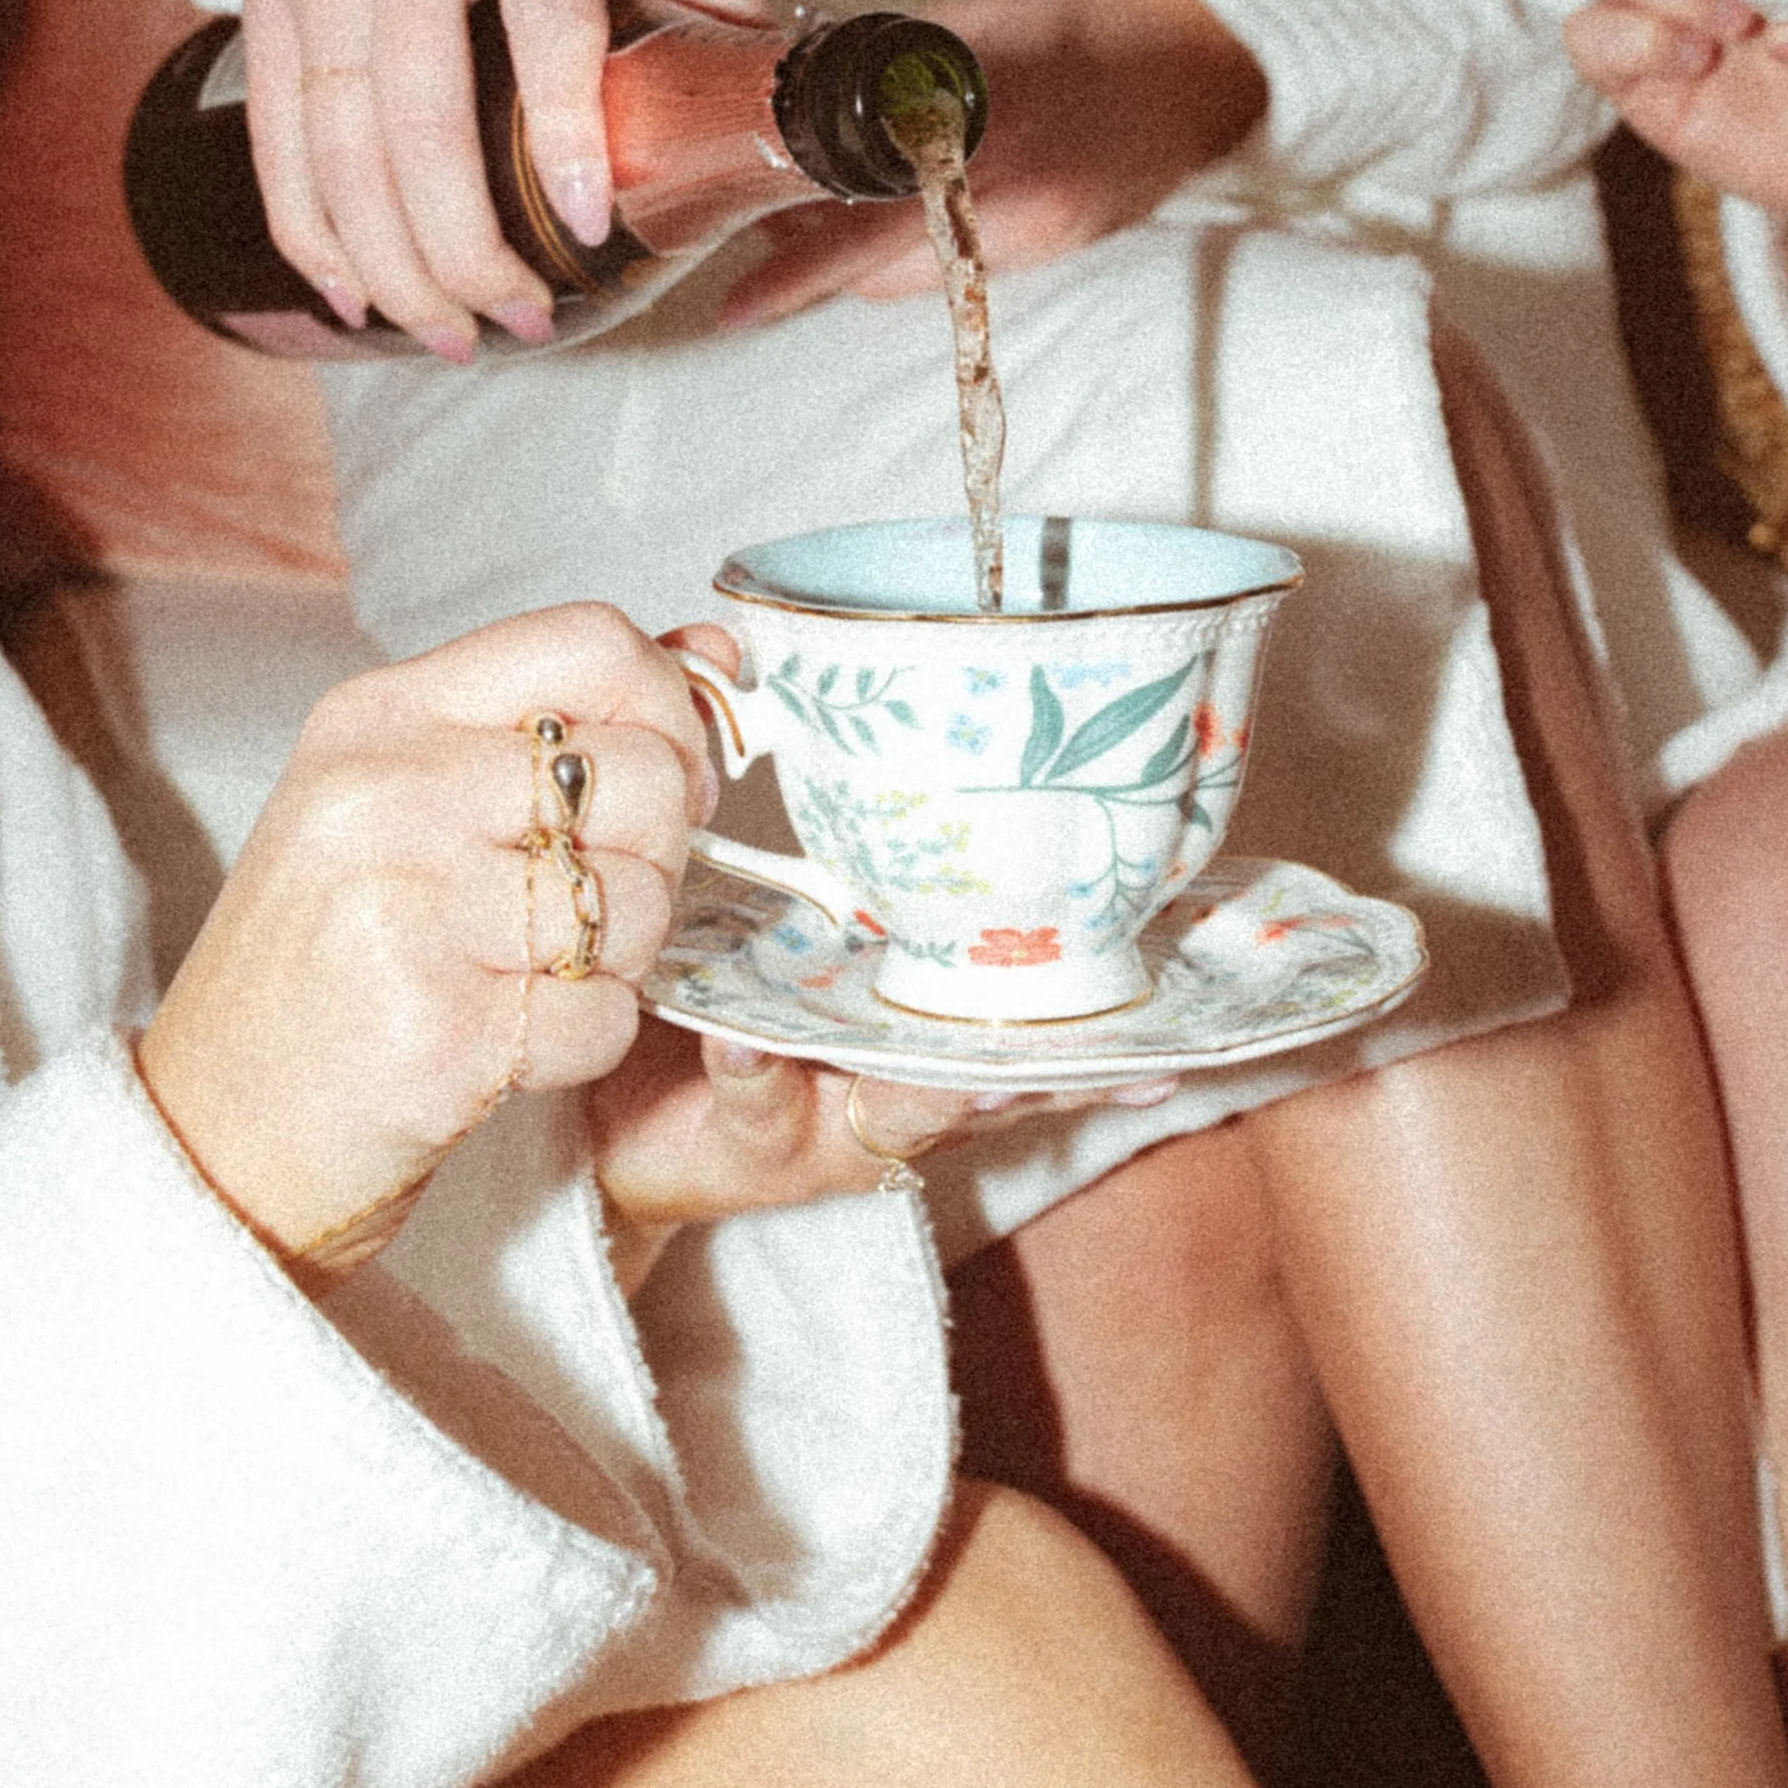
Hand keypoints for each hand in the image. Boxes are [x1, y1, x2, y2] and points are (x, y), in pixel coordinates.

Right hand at [135, 602, 711, 1277]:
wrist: (216, 1132)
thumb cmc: (329, 961)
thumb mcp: (411, 801)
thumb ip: (558, 720)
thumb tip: (717, 651)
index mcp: (380, 716)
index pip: (591, 640)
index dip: (667, 708)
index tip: (660, 776)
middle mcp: (384, 792)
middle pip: (644, 775)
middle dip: (654, 856)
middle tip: (580, 904)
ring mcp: (404, 908)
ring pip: (640, 900)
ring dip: (618, 958)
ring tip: (530, 973)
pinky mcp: (437, 1027)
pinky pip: (606, 1016)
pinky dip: (584, 1042)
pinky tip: (509, 1041)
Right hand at [246, 0, 766, 355]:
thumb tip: (782, 104)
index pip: (544, 20)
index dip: (564, 128)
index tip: (586, 225)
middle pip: (420, 115)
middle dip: (464, 246)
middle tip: (519, 321)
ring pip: (338, 142)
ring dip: (390, 262)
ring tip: (447, 333)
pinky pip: (278, 134)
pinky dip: (310, 229)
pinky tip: (355, 294)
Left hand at [584, 625, 1175, 1284]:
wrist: (603, 1092)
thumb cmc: (704, 963)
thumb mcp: (731, 837)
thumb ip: (726, 740)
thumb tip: (721, 643)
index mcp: (933, 985)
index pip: (1040, 978)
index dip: (1115, 972)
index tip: (1184, 961)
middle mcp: (915, 1056)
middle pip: (1017, 1064)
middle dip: (1063, 1055)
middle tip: (1105, 1041)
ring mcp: (847, 1111)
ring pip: (914, 1109)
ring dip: (935, 1090)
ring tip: (955, 1068)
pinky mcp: (761, 1144)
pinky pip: (764, 1109)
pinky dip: (756, 1077)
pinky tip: (741, 1046)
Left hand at [722, 0, 1267, 325]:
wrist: (1199, 56)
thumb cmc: (1081, 26)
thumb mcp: (977, 25)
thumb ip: (890, 62)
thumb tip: (797, 77)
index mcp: (987, 130)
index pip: (872, 218)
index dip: (802, 271)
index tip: (739, 305)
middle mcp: (1017, 202)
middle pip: (883, 272)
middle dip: (814, 261)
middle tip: (760, 223)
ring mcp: (1043, 235)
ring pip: (916, 281)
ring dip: (858, 265)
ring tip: (817, 222)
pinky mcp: (1060, 248)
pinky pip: (959, 275)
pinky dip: (912, 256)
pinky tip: (895, 221)